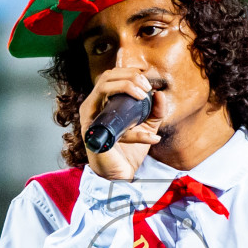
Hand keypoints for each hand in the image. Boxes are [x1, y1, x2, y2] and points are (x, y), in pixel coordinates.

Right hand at [79, 67, 160, 181]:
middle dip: (130, 76)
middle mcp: (92, 106)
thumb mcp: (147, 127)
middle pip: (106, 76)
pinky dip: (127, 116)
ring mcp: (88, 116)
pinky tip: (142, 119)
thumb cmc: (129, 151)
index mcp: (103, 103)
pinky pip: (107, 114)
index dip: (130, 73)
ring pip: (103, 85)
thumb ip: (155, 112)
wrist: (119, 175)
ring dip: (126, 85)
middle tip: (147, 88)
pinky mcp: (90, 129)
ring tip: (143, 95)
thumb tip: (159, 94)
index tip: (148, 85)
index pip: (112, 76)